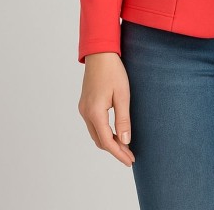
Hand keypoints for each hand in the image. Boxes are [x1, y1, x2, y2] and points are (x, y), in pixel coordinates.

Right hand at [78, 52, 134, 166]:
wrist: (100, 53)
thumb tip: (125, 141)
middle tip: (129, 156)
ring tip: (124, 146)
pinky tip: (114, 132)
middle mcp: (85, 113)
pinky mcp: (85, 104)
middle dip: (115, 150)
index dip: (119, 153)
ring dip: (109, 142)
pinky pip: (93, 125)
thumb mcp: (122, 95)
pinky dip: (104, 132)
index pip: (107, 141)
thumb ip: (123, 119)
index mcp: (94, 112)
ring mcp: (83, 108)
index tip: (130, 160)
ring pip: (95, 133)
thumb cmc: (113, 71)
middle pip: (99, 140)